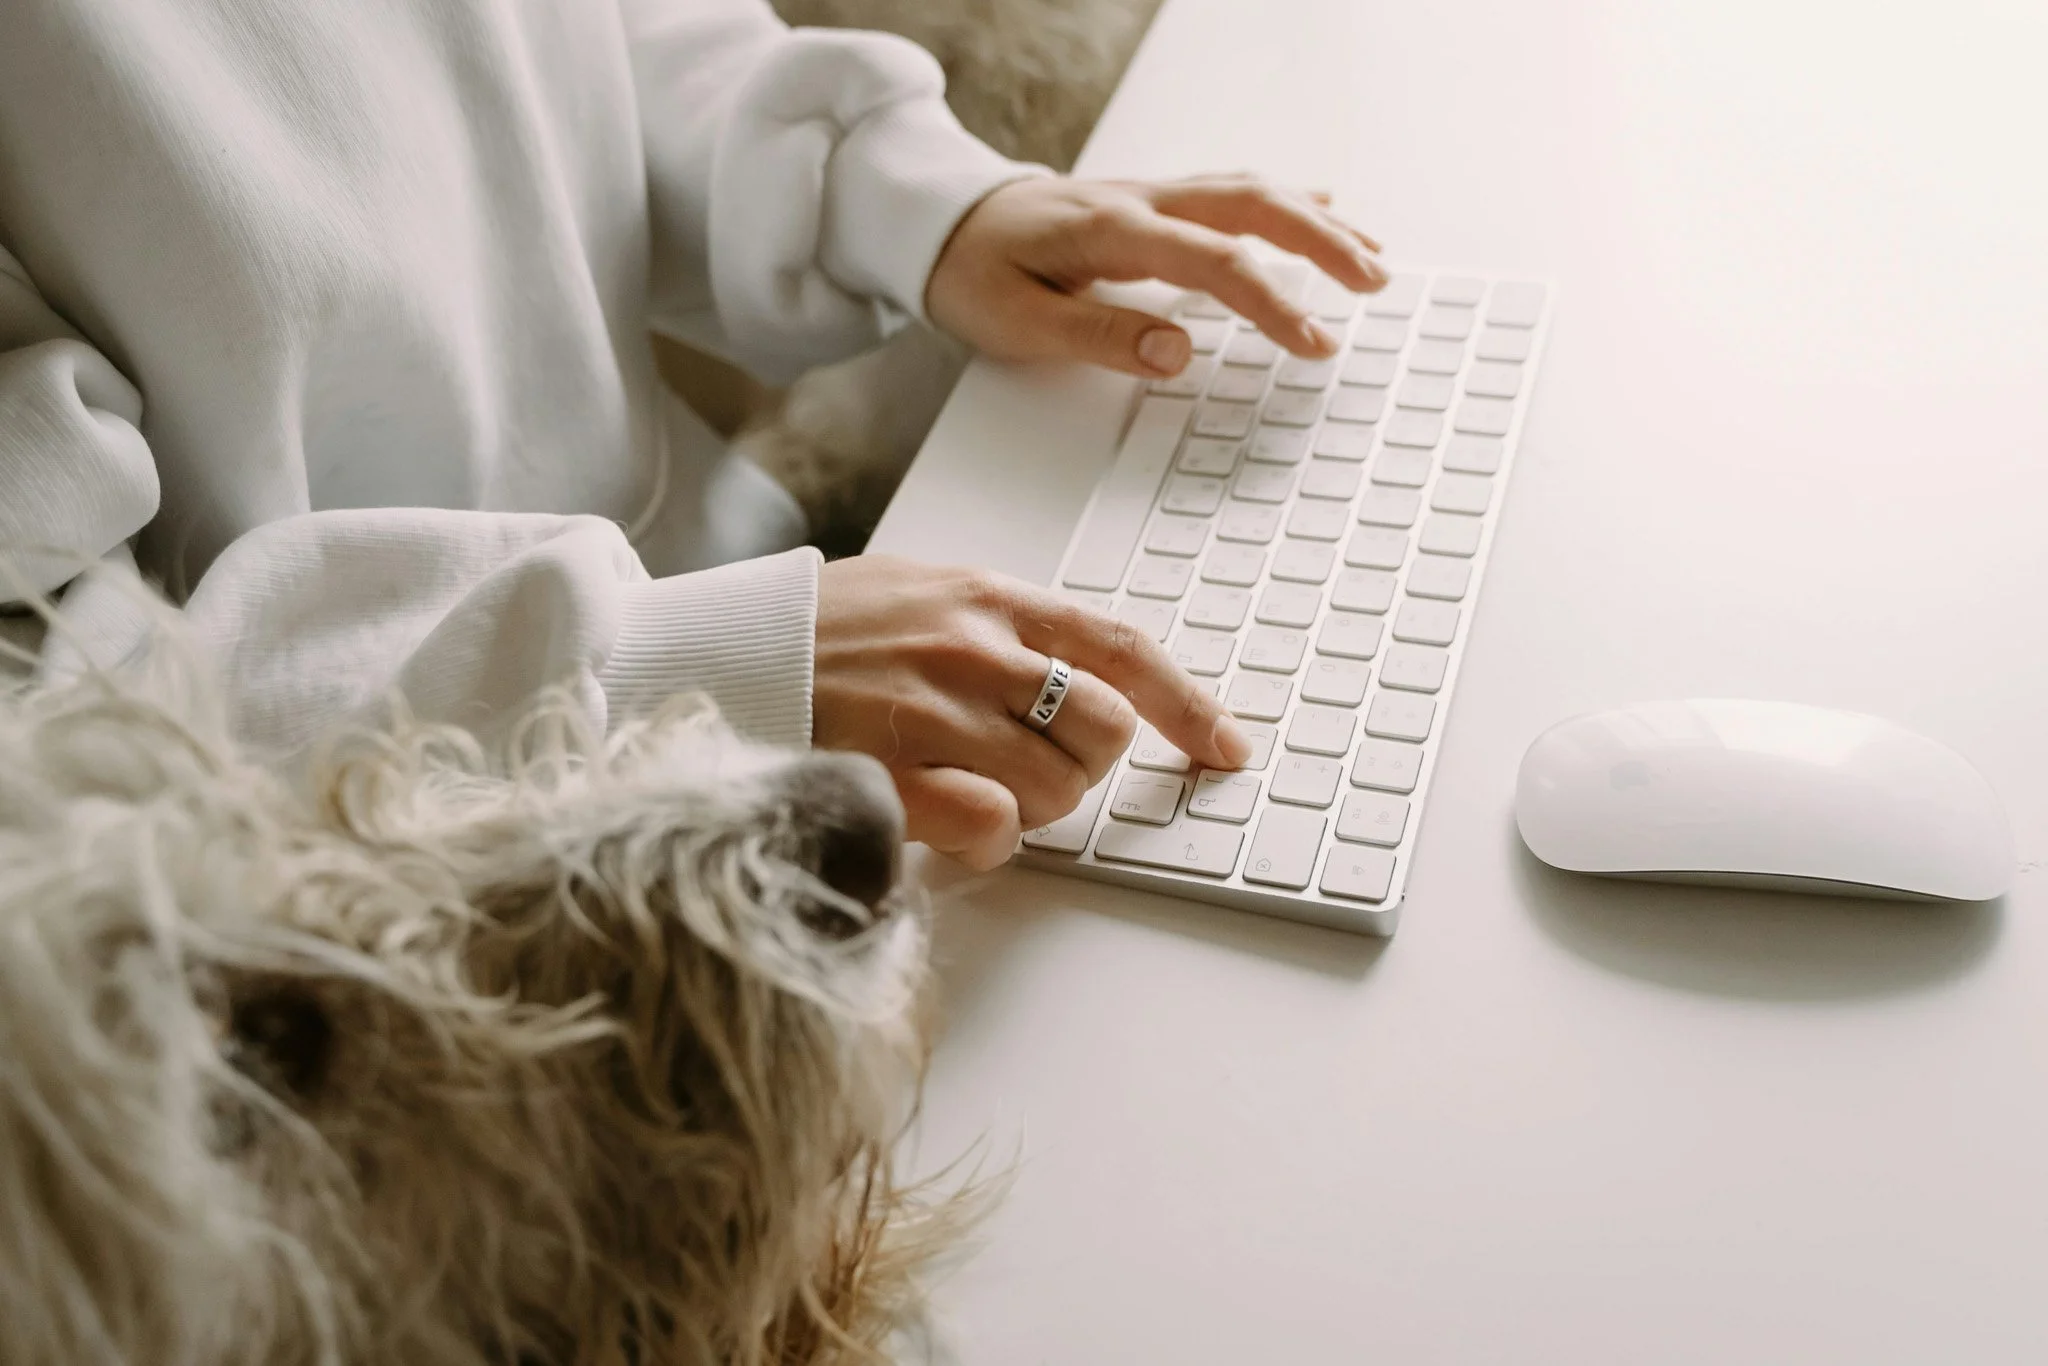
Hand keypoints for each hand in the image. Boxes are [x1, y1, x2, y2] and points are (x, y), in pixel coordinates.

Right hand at [813, 556, 1252, 870]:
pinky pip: (991, 827)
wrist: (711, 654)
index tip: (1225, 748)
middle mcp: (970, 647)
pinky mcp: (891, 772)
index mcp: (985, 598)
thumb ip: (995, 627)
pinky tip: (951, 828)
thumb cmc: (813, 635)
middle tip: (1030, 769)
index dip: (1186, 706)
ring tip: (970, 790)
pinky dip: (987, 843)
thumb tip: (1071, 676)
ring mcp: (930, 710)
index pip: (1118, 649)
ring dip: (1030, 809)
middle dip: (1083, 767)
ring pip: (1052, 788)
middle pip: (1100, 730)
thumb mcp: (914, 593)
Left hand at [925, 174, 1384, 378]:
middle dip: (1322, 242)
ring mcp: (1149, 193)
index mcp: (1112, 231)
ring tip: (1371, 256)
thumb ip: (1100, 337)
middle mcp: (1141, 200)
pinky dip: (1286, 201)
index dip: (1273, 303)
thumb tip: (1178, 353)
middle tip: (1375, 283)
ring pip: (1250, 191)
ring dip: (1316, 220)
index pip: (1215, 261)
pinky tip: (1321, 211)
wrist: (939, 223)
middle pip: (1252, 205)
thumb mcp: (1019, 322)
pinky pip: (1231, 191)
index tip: (1315, 343)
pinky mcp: (1150, 200)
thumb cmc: (975, 274)